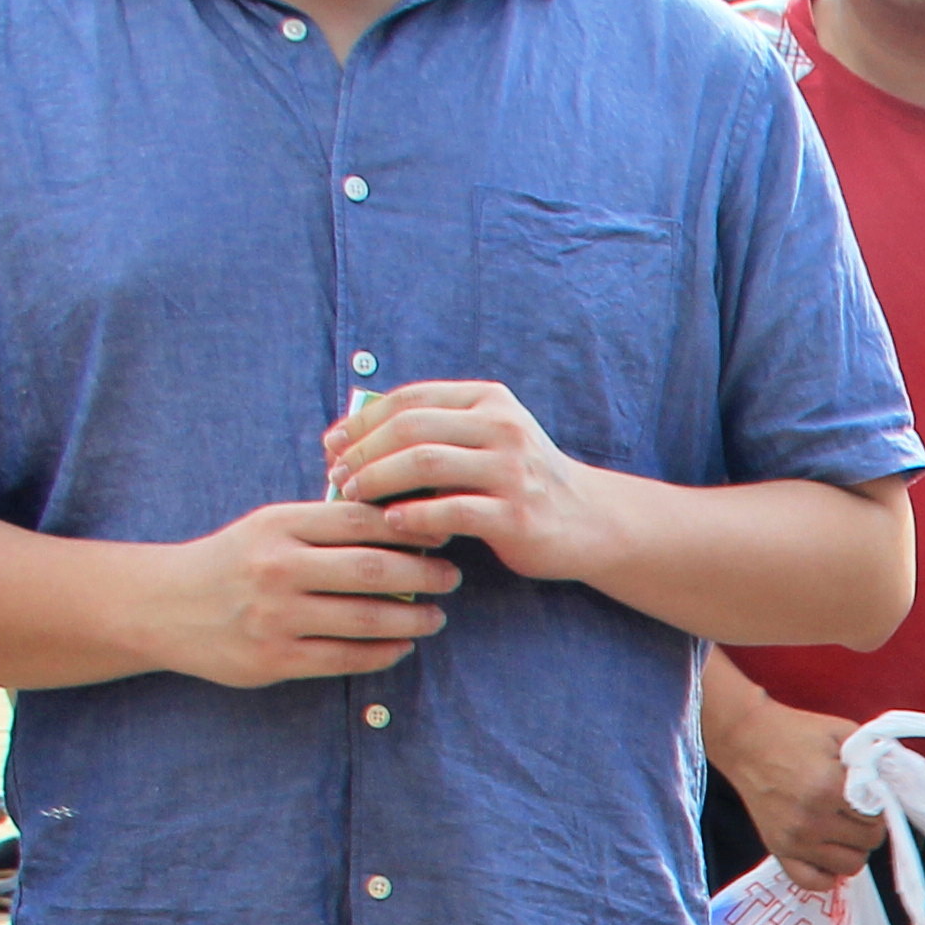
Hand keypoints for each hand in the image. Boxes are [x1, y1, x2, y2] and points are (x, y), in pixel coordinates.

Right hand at [147, 497, 456, 687]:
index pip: (361, 521)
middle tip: (451, 578)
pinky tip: (402, 645)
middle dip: (425, 576)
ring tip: (435, 616)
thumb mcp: (269, 527)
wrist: (164, 606)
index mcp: (280, 526)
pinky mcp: (275, 659)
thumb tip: (403, 524)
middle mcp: (278, 568)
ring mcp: (277, 617)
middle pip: (373, 571)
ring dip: (413, 619)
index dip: (411, 527)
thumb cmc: (234, 562)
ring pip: (366, 620)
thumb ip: (325, 526)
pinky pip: (346, 659)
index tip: (442, 533)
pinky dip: (384, 653)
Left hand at [324, 382, 616, 585]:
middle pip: (411, 428)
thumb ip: (438, 431)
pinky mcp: (516, 515)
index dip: (362, 421)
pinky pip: (450, 511)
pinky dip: (414, 517)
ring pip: (425, 464)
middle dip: (363, 451)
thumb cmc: (522, 482)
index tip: (333, 445)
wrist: (591, 521)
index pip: (410, 400)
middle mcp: (502, 428)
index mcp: (488, 400)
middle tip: (337, 473)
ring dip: (379, 480)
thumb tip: (357, 437)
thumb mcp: (487, 439)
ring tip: (355, 496)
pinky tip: (392, 524)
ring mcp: (512, 471)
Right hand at [712, 690, 879, 891]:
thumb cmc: (796, 733)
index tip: (867, 794)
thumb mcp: (841, 733)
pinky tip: (828, 853)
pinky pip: (813, 882)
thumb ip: (873, 760)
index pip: (878, 817)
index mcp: (828, 788)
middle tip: (854, 809)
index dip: (879, 805)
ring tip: (842, 827)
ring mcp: (793, 839)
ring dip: (852, 848)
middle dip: (868, 825)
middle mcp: (811, 819)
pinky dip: (827, 874)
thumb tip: (897, 789)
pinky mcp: (777, 850)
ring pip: (849, 866)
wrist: (746, 739)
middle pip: (868, 843)